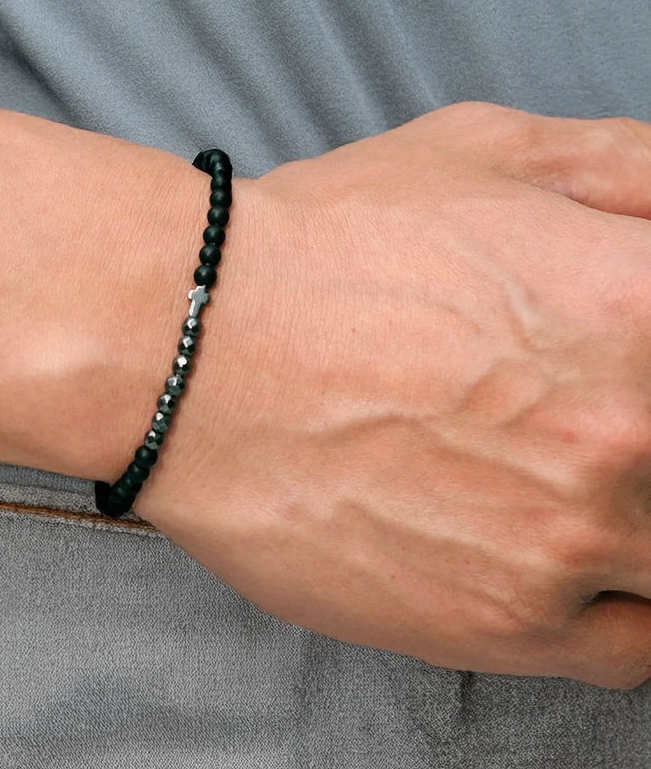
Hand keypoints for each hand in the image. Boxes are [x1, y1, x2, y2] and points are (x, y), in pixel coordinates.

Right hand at [133, 101, 650, 689]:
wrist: (197, 348)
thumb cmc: (329, 246)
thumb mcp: (487, 153)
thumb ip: (633, 171)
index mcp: (647, 305)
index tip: (629, 375)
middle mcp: (635, 434)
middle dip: (639, 433)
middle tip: (576, 424)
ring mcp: (573, 544)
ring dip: (635, 521)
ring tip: (554, 481)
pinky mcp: (505, 627)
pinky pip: (632, 649)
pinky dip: (613, 606)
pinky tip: (553, 554)